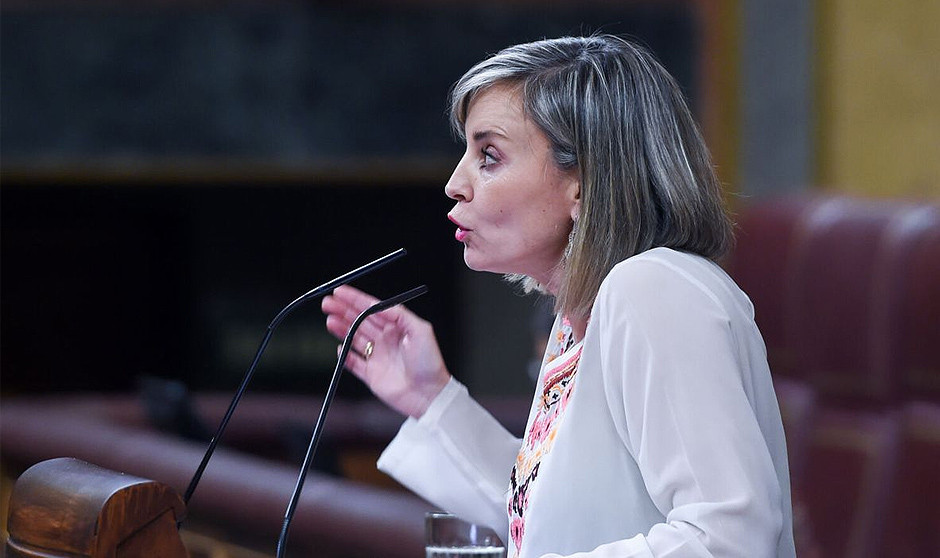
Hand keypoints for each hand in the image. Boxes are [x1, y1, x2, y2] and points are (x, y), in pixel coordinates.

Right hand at [321, 285, 450, 417]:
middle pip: (359, 321)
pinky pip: (353, 363)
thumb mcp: (421, 331)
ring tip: (329, 320)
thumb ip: (400, 315)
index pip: (372, 309)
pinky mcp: (371, 375)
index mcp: (396, 328)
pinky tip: (338, 348)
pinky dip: (344, 356)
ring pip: (354, 339)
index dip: (355, 299)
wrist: (429, 394)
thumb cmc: (430, 363)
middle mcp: (385, 340)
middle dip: (343, 311)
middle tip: (328, 304)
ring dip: (341, 329)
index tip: (340, 292)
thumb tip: (380, 305)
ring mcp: (377, 357)